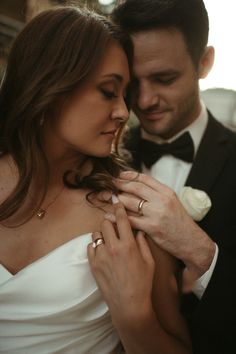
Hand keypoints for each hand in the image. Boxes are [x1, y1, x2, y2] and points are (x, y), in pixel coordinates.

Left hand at [87, 201, 154, 327]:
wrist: (129, 304)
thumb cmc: (142, 283)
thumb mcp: (149, 262)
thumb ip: (143, 243)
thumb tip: (139, 231)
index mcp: (128, 245)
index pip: (122, 219)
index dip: (119, 208)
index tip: (116, 201)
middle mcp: (113, 248)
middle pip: (105, 223)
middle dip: (109, 222)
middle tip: (113, 226)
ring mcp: (101, 256)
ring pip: (96, 234)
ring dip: (102, 234)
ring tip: (108, 241)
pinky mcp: (93, 265)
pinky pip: (90, 247)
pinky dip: (96, 246)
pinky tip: (103, 252)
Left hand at [113, 171, 214, 277]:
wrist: (191, 241)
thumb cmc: (180, 222)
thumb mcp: (172, 202)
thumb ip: (157, 193)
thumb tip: (138, 186)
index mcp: (167, 192)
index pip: (145, 178)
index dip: (129, 176)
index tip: (120, 176)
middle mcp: (162, 200)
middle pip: (135, 188)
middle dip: (120, 185)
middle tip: (110, 184)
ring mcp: (156, 213)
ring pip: (130, 202)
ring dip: (117, 200)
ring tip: (110, 198)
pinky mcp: (151, 227)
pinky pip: (129, 220)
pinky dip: (117, 217)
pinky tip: (109, 216)